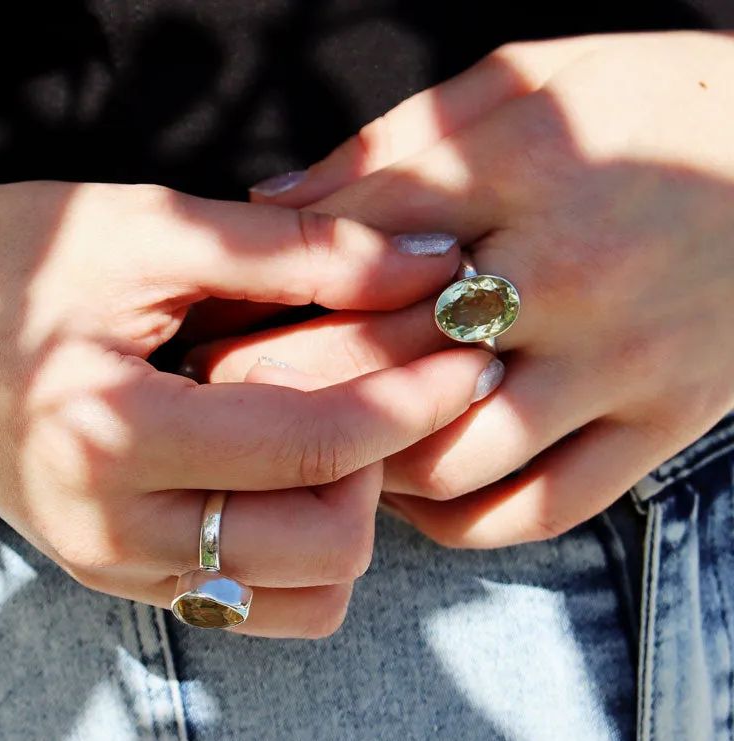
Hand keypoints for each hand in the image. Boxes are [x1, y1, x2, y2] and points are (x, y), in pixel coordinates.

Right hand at [0, 180, 496, 635]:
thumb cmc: (21, 264)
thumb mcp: (153, 232)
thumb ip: (299, 252)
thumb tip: (425, 266)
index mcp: (113, 434)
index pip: (315, 444)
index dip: (414, 399)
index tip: (472, 357)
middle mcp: (117, 529)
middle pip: (327, 543)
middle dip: (381, 467)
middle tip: (370, 393)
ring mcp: (122, 569)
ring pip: (306, 597)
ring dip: (348, 518)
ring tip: (328, 439)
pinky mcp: (129, 580)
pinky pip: (260, 605)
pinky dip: (305, 553)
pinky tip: (291, 479)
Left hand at [204, 31, 733, 546]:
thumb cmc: (644, 106)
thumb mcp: (521, 82)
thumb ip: (395, 145)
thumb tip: (276, 200)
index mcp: (526, 174)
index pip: (362, 248)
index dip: (273, 296)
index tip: (216, 328)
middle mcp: (571, 278)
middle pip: (391, 364)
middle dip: (293, 392)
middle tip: (240, 403)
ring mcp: (621, 365)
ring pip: (460, 456)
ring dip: (372, 466)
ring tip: (326, 448)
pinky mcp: (661, 424)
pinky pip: (544, 509)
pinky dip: (463, 522)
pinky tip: (416, 497)